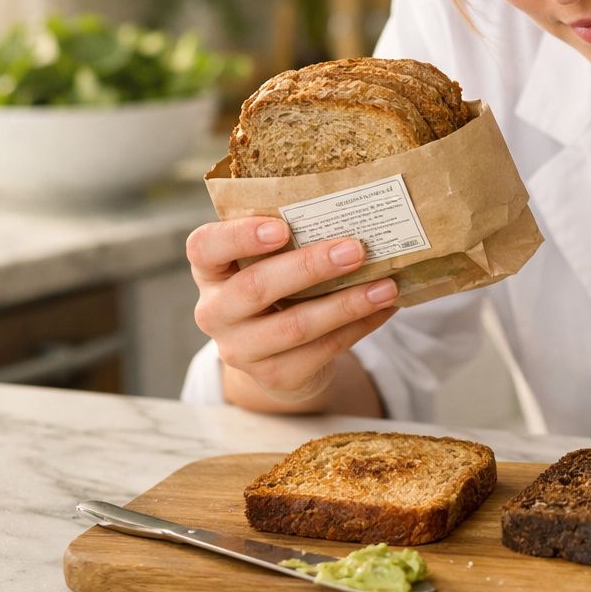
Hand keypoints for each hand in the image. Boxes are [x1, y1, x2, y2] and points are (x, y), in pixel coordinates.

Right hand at [186, 217, 399, 405]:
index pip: (204, 247)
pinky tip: (385, 308)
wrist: (276, 355)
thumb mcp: (270, 263)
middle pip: (256, 287)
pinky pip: (322, 350)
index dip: (239, 236)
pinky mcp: (274, 376)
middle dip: (310, 266)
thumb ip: (292, 241)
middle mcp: (215, 311)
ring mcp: (241, 349)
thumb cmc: (278, 288)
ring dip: (346, 304)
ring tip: (386, 286)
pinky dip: (359, 326)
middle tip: (355, 250)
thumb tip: (355, 215)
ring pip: (295, 326)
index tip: (280, 227)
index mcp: (210, 270)